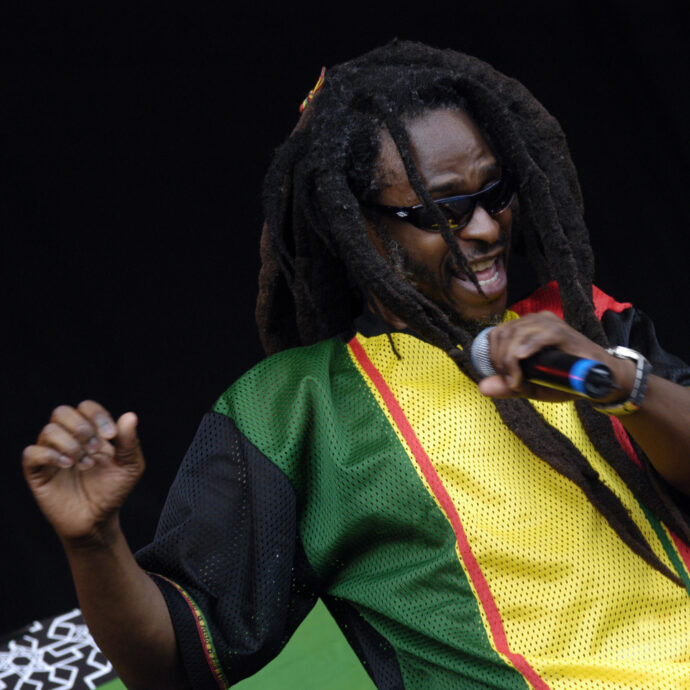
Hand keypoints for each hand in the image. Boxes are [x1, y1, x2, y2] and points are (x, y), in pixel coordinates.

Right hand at [23, 400, 144, 545]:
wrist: (98, 520)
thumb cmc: (113, 490)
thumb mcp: (130, 466)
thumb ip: (129, 442)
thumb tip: (130, 416)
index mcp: (90, 432)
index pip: (86, 407)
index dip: (97, 415)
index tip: (111, 436)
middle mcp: (68, 438)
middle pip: (62, 412)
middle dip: (82, 428)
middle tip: (96, 449)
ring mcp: (51, 453)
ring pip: (49, 430)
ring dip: (71, 444)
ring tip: (86, 464)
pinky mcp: (37, 472)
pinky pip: (31, 453)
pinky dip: (50, 455)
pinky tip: (68, 466)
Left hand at [477, 311, 634, 402]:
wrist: (596, 381)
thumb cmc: (564, 380)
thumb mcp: (531, 387)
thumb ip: (507, 387)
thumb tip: (482, 387)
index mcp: (524, 329)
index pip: (496, 335)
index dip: (492, 356)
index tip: (503, 377)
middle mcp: (534, 321)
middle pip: (502, 334)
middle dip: (500, 360)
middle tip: (512, 382)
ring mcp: (548, 324)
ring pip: (516, 334)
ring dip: (511, 359)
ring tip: (519, 380)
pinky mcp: (563, 331)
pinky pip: (540, 335)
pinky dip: (528, 347)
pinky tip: (521, 358)